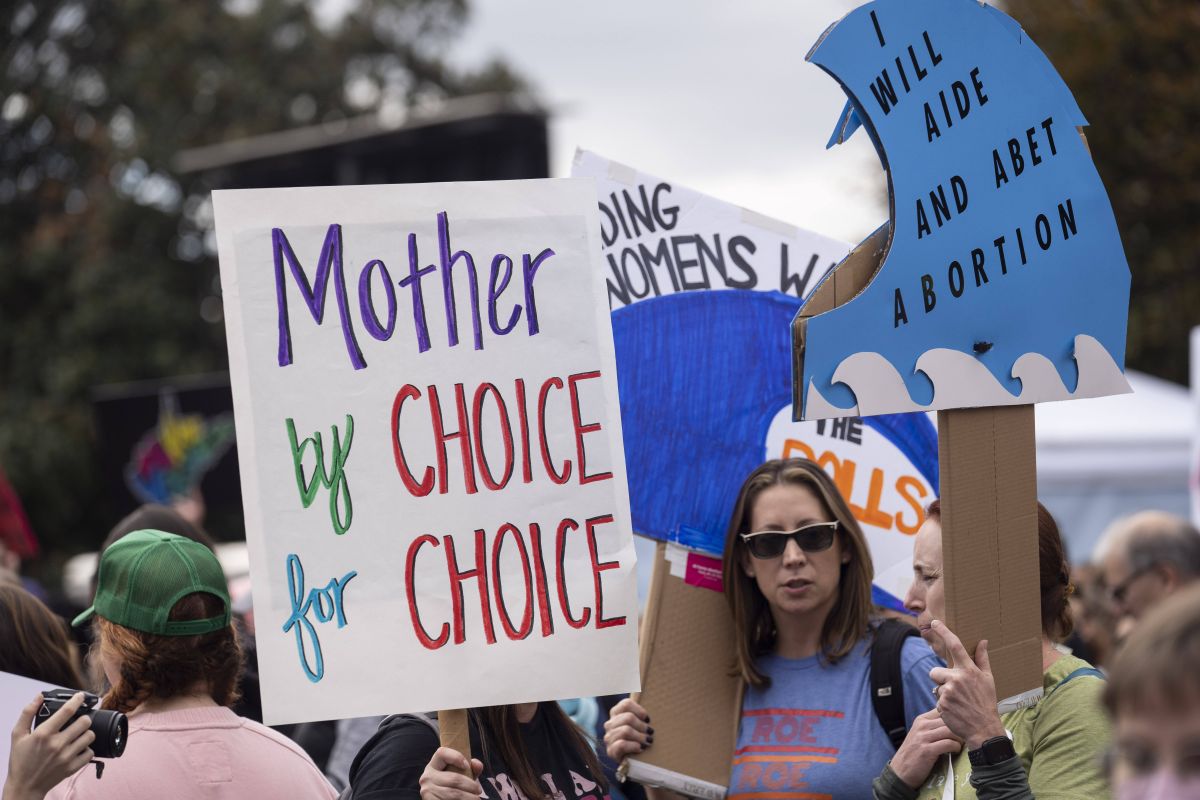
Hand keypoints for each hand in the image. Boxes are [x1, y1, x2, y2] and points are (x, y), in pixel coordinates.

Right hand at [4, 693, 93, 799]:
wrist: (24, 787)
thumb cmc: (20, 760)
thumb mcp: (17, 735)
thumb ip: (27, 713)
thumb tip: (39, 696)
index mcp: (43, 734)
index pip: (67, 711)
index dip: (77, 700)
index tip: (81, 696)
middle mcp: (57, 744)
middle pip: (85, 722)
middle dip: (84, 718)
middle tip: (79, 720)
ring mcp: (66, 757)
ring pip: (90, 736)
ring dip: (86, 733)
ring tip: (78, 735)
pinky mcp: (72, 768)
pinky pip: (90, 752)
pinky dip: (86, 749)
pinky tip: (78, 749)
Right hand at [418, 747, 484, 799]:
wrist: (439, 799)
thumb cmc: (451, 786)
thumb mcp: (458, 775)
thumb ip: (470, 768)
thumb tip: (477, 764)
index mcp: (433, 765)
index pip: (441, 753)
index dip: (456, 757)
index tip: (467, 765)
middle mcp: (427, 777)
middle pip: (454, 778)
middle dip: (470, 785)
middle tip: (478, 790)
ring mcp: (427, 791)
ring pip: (453, 793)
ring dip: (468, 797)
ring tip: (476, 798)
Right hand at [602, 698, 652, 760]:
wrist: (635, 762)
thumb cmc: (640, 739)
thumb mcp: (640, 725)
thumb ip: (641, 714)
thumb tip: (651, 698)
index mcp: (616, 713)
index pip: (626, 704)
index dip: (639, 710)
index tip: (648, 719)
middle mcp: (610, 724)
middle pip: (628, 717)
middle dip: (642, 726)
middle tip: (650, 733)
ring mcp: (609, 737)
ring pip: (625, 730)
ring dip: (640, 737)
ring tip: (647, 742)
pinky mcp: (610, 751)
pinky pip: (622, 744)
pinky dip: (633, 746)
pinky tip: (640, 748)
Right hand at [888, 710, 962, 788]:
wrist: (900, 772)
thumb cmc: (914, 754)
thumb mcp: (921, 735)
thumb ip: (933, 727)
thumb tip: (955, 722)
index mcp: (921, 720)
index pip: (943, 710)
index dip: (955, 717)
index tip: (962, 726)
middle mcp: (922, 726)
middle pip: (949, 720)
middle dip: (960, 728)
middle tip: (966, 737)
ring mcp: (923, 737)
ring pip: (950, 731)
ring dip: (960, 738)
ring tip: (961, 745)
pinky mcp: (927, 750)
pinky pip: (949, 744)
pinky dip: (956, 747)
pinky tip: (955, 751)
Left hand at [927, 620, 1006, 749]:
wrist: (983, 728)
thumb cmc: (986, 702)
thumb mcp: (988, 680)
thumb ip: (982, 659)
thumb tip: (983, 641)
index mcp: (969, 670)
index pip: (955, 646)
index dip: (944, 632)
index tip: (935, 623)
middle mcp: (957, 678)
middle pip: (935, 671)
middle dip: (941, 679)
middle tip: (954, 689)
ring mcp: (948, 691)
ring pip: (935, 686)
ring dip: (942, 692)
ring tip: (957, 701)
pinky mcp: (941, 704)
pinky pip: (936, 699)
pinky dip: (943, 704)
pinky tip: (955, 709)